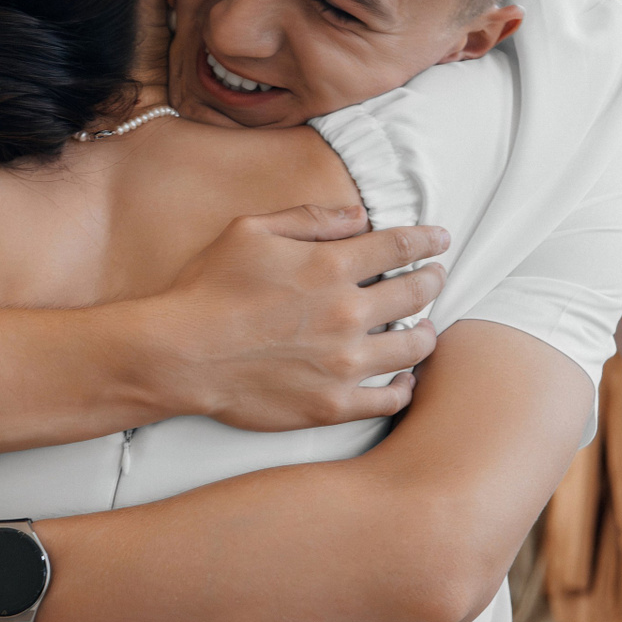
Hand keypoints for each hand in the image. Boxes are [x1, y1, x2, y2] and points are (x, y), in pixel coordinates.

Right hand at [136, 204, 448, 431]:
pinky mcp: (333, 404)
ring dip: (426, 333)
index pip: (400, 247)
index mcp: (330, 267)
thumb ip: (309, 219)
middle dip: (432, 280)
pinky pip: (390, 399)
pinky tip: (404, 379)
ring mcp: (344, 363)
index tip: (440, 240)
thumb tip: (358, 216)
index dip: (427, 240)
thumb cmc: (208, 288)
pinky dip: (404, 387)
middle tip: (435, 278)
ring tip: (425, 329)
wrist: (181, 354)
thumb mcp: (250, 231)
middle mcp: (348, 313)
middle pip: (416, 293)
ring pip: (414, 348)